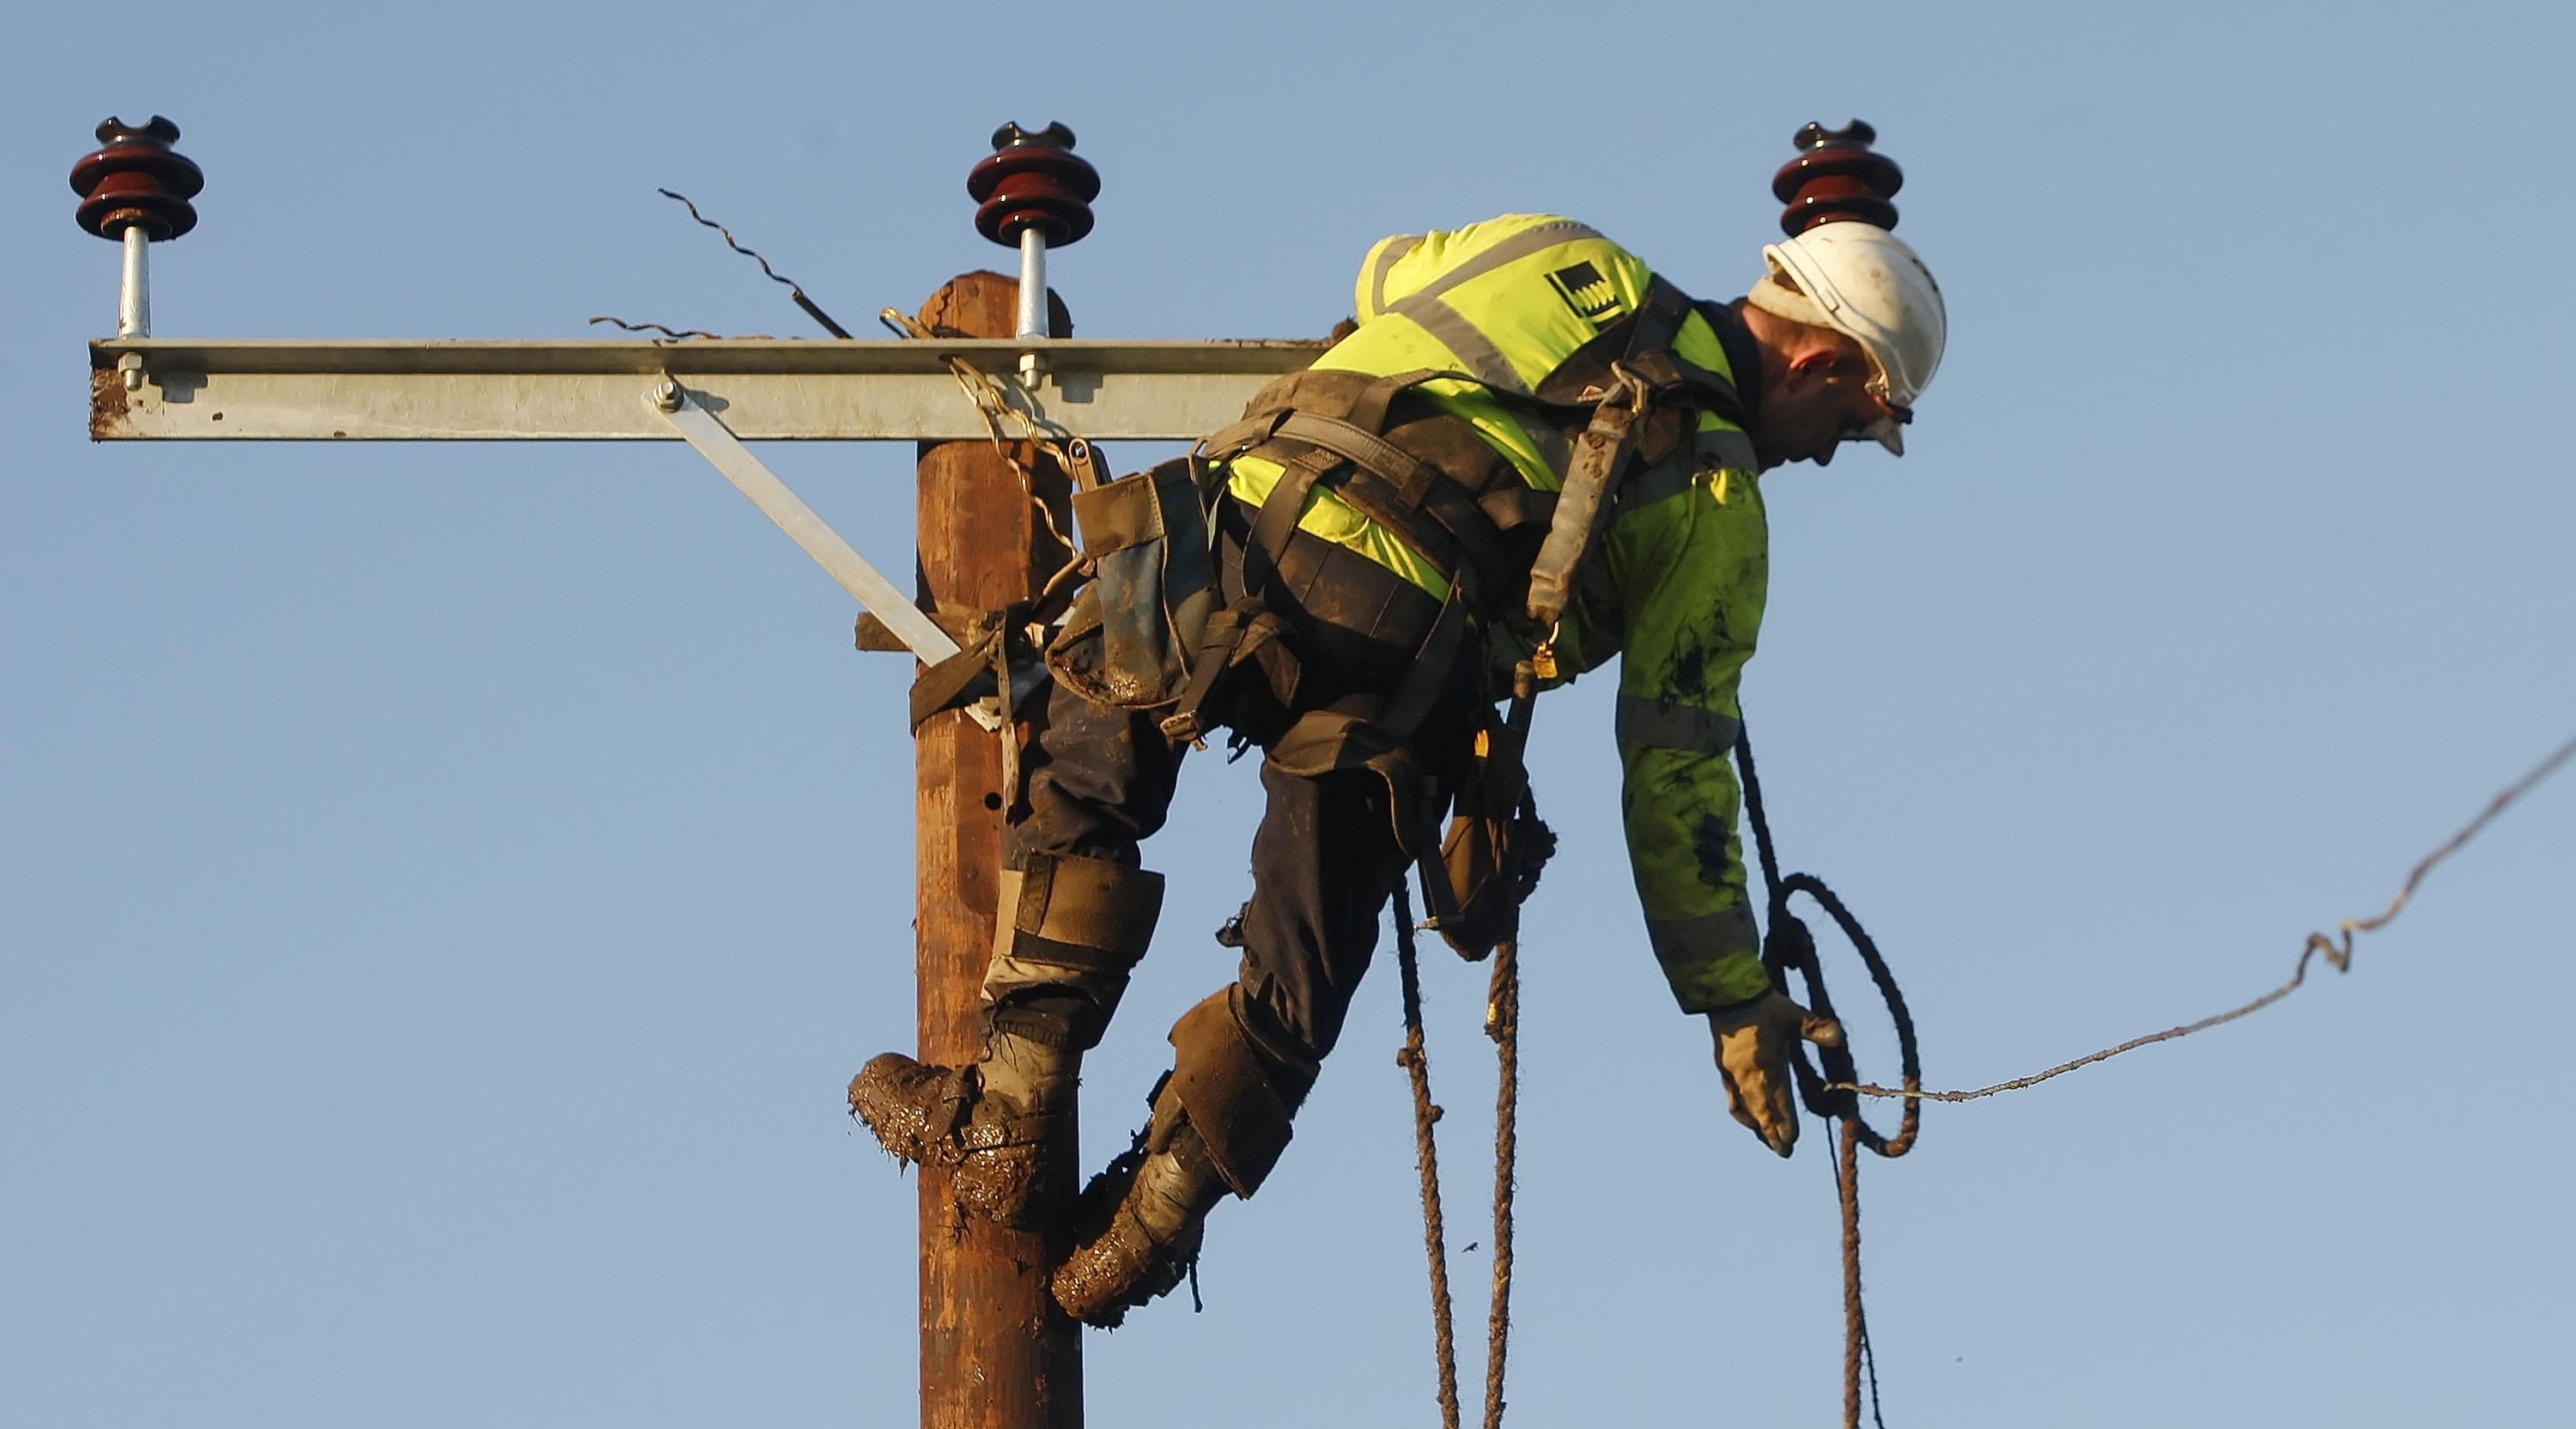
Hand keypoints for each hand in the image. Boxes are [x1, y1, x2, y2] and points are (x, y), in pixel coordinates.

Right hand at [1706, 992, 1843, 1156]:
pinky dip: (1741, 1114)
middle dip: (1774, 1135)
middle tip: (1785, 1153)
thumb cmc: (1765, 1005)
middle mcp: (1750, 1075)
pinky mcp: (1724, 1070)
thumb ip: (1816, 1029)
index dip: (1785, 1123)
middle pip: (1762, 1113)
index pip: (1779, 1102)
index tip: (1792, 1141)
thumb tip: (1838, 1038)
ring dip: (1758, 1128)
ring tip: (1769, 1143)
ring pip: (1746, 1110)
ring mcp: (1734, 1075)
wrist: (1728, 994)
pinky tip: (1747, 1121)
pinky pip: (1732, 1099)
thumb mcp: (1794, 1015)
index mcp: (1769, 1065)